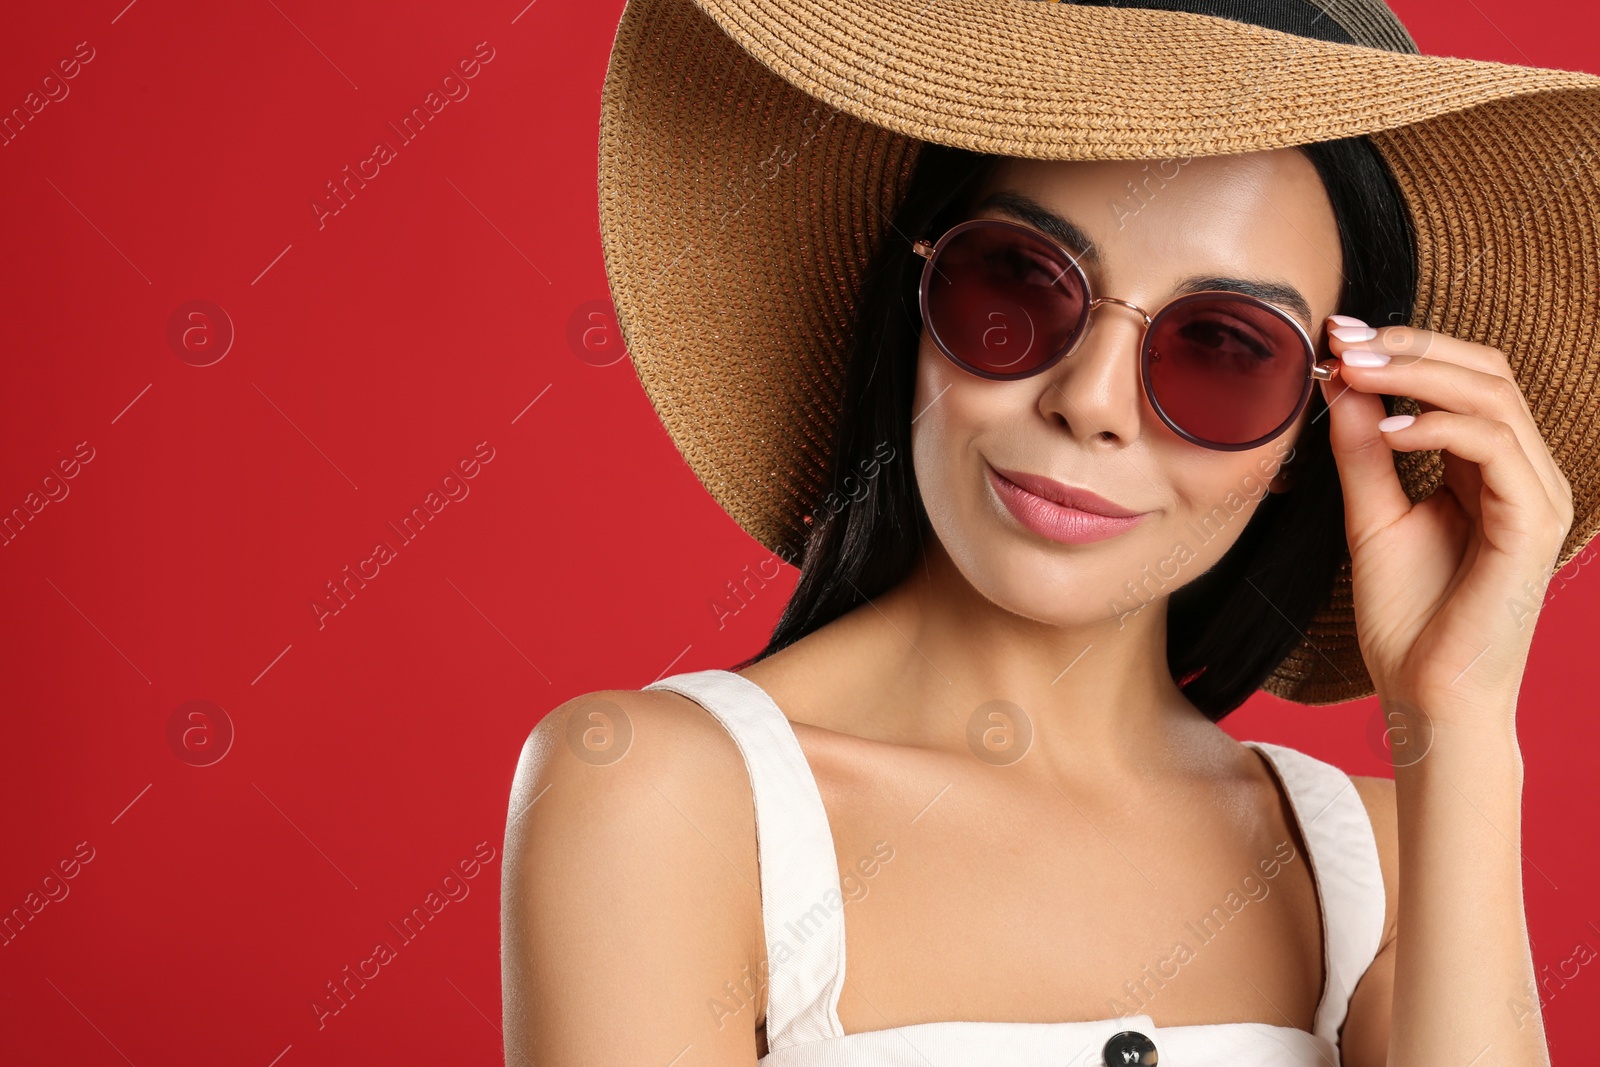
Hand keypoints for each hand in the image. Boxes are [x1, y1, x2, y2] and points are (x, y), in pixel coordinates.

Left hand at [1318, 317, 1573, 723]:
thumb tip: (1339, 383)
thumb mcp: (1371, 517)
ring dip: (1419, 373)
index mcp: (1489, 469)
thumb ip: (1361, 452)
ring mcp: (1536, 496)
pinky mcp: (1533, 524)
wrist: (1425, 695)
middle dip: (1411, 344)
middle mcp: (1523, 474)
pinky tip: (1386, 427)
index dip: (1404, 347)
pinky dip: (1439, 426)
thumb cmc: (1406, 618)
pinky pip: (1494, 448)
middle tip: (1342, 336)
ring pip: (1495, 397)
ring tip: (1353, 369)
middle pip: (1487, 371)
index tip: (1334, 334)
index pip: (1463, 379)